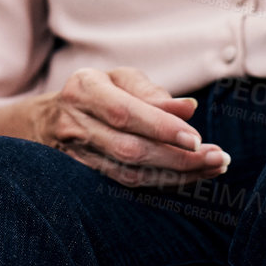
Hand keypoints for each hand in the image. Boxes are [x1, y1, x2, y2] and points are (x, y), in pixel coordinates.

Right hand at [29, 67, 228, 187]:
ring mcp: (76, 154)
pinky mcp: (83, 178)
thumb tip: (189, 108)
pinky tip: (189, 177)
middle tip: (218, 158)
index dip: (161, 128)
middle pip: (129, 148)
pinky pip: (127, 185)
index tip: (197, 138)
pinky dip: (162, 183)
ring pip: (130, 173)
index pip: (124, 112)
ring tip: (212, 168)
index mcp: (84, 89)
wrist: (46, 121)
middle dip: (178, 158)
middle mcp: (75, 122)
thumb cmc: (96, 93)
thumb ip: (152, 93)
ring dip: (176, 175)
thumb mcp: (119, 80)